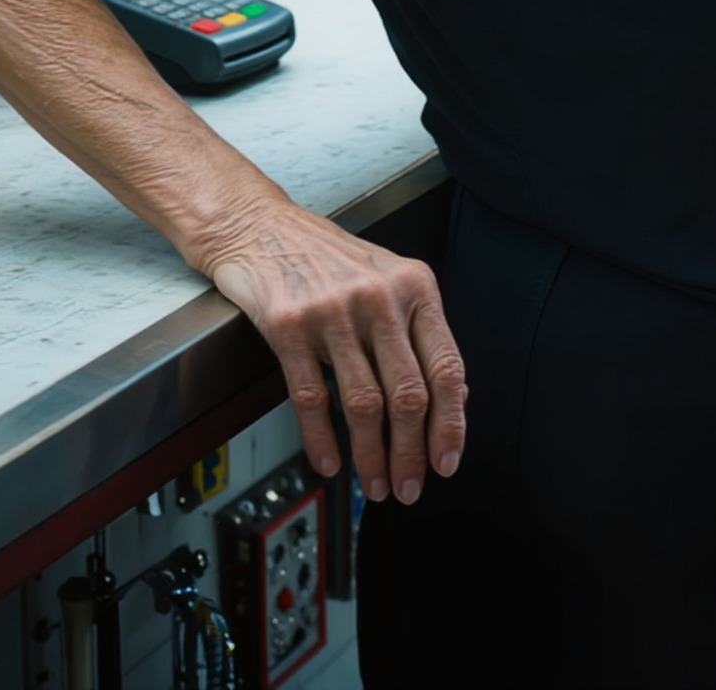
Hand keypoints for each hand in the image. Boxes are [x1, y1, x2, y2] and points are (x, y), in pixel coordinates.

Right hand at [204, 204, 466, 507]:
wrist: (262, 229)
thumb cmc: (330, 259)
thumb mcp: (390, 280)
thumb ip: (420, 332)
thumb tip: (452, 399)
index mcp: (416, 287)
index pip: (446, 367)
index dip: (450, 423)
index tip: (448, 460)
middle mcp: (380, 299)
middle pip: (408, 394)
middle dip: (411, 452)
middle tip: (410, 487)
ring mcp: (333, 313)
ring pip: (364, 404)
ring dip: (372, 456)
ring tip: (376, 485)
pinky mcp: (288, 328)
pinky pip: (312, 399)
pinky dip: (322, 440)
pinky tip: (330, 463)